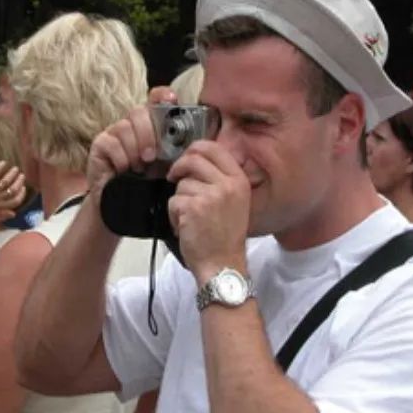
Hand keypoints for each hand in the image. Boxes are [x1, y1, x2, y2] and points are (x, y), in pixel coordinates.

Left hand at [0, 161, 25, 224]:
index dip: (22, 194)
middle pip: (14, 189)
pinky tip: (4, 162)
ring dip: (12, 174)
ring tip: (15, 168)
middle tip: (21, 175)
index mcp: (2, 208)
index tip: (23, 188)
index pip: (17, 200)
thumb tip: (13, 214)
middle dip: (19, 182)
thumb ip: (3, 215)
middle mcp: (0, 199)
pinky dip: (0, 167)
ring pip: (7, 180)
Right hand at [86, 87, 177, 198]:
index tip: (172, 101)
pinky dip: (121, 157)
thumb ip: (181, 148)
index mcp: (153, 124)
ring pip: (125, 126)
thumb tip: (199, 140)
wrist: (125, 205)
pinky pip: (112, 142)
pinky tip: (124, 170)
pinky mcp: (100, 144)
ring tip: (139, 167)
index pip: (157, 98)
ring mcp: (115, 132)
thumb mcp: (171, 165)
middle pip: (140, 111)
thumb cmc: (151, 185)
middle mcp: (134, 124)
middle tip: (152, 156)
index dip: (163, 96)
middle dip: (148, 133)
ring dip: (135, 148)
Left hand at [165, 141, 249, 283]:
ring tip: (190, 218)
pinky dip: (173, 215)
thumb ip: (220, 180)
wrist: (223, 264)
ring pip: (181, 183)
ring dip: (179, 200)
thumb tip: (196, 160)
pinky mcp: (193, 207)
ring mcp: (211, 195)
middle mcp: (227, 184)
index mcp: (239, 180)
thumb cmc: (225, 237)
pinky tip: (185, 227)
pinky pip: (173, 201)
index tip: (186, 159)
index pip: (213, 148)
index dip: (194, 150)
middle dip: (178, 168)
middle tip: (173, 178)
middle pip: (193, 159)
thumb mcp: (235, 202)